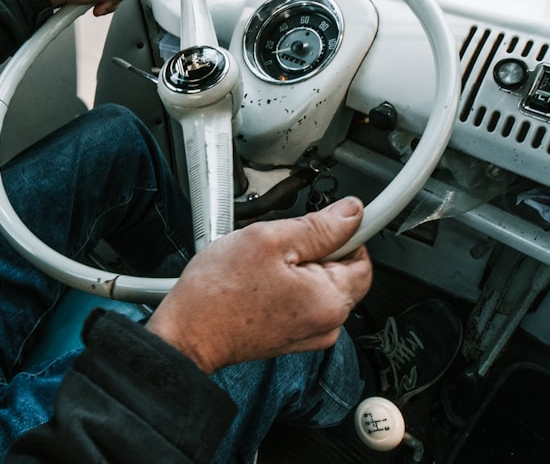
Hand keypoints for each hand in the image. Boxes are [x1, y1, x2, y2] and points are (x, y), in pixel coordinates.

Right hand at [146, 197, 372, 374]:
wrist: (187, 334)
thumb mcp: (268, 239)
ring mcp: (308, 333)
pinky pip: (300, 300)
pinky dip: (284, 286)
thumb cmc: (218, 294)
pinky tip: (257, 282)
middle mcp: (327, 323)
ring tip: (262, 266)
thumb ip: (317, 225)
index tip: (320, 222)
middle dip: (313, 250)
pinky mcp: (289, 336)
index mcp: (331, 300)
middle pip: (340, 270)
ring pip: (317, 283)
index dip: (341, 232)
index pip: (363, 256)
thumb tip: (352, 213)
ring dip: (296, 267)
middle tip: (277, 247)